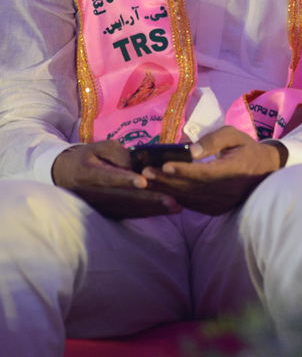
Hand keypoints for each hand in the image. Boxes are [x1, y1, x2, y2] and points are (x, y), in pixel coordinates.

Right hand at [51, 141, 179, 219]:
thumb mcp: (98, 147)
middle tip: (173, 200)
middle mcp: (93, 193)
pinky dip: (148, 213)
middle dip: (149, 199)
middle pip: (124, 198)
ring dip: (154, 209)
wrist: (64, 176)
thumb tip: (137, 163)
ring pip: (129, 209)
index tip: (143, 182)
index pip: (108, 177)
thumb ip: (118, 152)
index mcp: (88, 173)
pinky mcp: (106, 213)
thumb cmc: (87, 157)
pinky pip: (129, 215)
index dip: (125, 180)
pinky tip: (166, 211)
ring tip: (176, 207)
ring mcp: (99, 207)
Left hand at [142, 125, 284, 215]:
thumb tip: (191, 149)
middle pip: (192, 187)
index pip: (205, 172)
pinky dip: (176, 197)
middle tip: (145, 172)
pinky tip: (161, 189)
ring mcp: (222, 203)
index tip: (164, 165)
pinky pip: (192, 204)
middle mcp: (228, 190)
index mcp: (235, 170)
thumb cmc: (245, 148)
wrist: (264, 170)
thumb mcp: (234, 135)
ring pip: (189, 198)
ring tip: (147, 180)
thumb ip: (213, 140)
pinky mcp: (216, 209)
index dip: (184, 170)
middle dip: (167, 180)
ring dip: (167, 189)